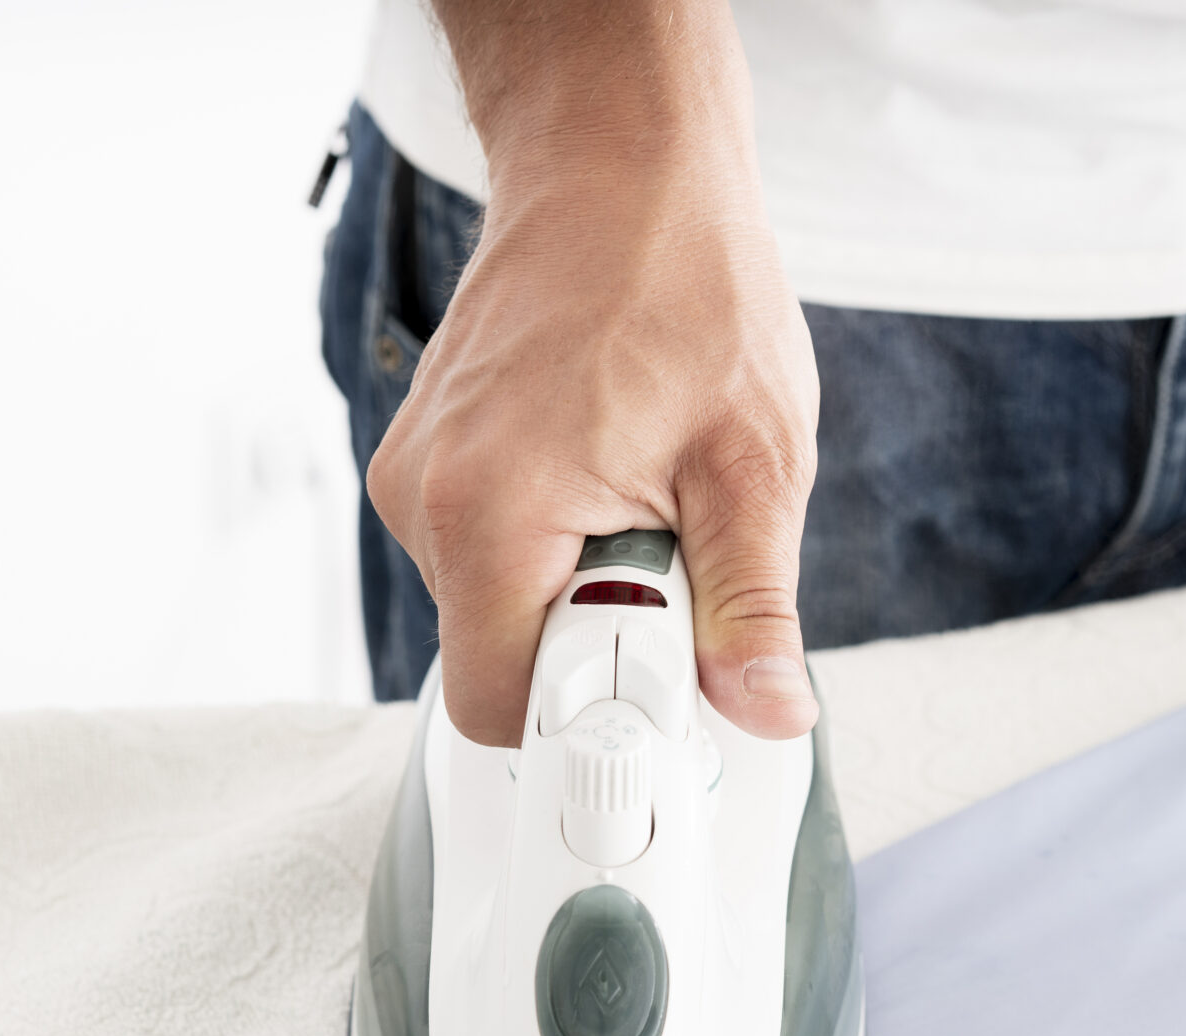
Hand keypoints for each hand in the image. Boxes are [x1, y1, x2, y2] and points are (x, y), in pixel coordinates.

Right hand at [364, 60, 818, 748]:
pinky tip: (612, 471)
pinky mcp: (430, 459)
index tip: (666, 684)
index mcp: (487, 513)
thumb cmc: (684, 281)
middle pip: (502, 663)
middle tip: (677, 561)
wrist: (621, 163)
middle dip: (601, 643)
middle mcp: (424, 501)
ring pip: (501, 610)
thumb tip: (768, 712)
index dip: (593, 722)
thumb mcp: (753, 465)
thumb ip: (752, 609)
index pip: (500, 711)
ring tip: (647, 494)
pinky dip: (557, 545)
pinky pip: (493, 554)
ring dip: (584, 588)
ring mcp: (417, 476)